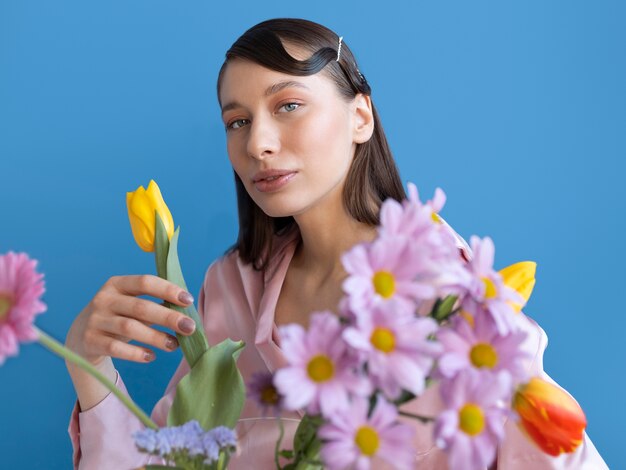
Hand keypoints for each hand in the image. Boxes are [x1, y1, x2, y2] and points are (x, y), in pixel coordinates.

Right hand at [65, 274, 196, 366]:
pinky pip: (116, 348)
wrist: (81, 337)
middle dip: (169, 317)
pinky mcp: (90, 341)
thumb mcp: (131, 306)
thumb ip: (154, 305)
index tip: (188, 300)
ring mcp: (95, 320)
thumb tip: (186, 314)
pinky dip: (136, 353)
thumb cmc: (118, 317)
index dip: (168, 290)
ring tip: (175, 345)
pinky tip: (151, 356)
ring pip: (130, 328)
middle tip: (190, 327)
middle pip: (141, 307)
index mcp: (117, 284)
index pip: (145, 282)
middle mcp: (104, 299)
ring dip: (156, 337)